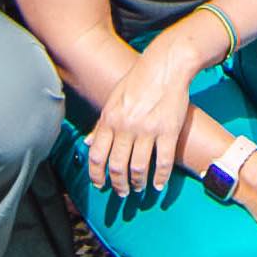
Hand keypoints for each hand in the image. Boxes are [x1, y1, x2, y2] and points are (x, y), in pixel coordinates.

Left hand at [88, 29, 212, 197]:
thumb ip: (101, 123)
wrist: (166, 64)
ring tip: (139, 188)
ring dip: (137, 184)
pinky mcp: (169, 131)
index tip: (100, 185)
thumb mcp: (113, 98)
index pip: (97, 155)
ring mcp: (148, 130)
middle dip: (118, 184)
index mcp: (110, 119)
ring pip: (138, 168)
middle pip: (117, 166)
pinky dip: (160, 178)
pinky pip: (163, 162)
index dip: (97, 175)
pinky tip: (158, 185)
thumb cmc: (138, 80)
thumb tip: (88, 143)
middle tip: (122, 192)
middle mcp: (126, 127)